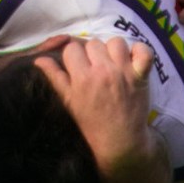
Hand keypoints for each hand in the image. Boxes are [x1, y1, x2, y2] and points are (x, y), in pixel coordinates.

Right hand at [32, 34, 156, 169]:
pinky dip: (140, 50)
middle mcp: (102, 71)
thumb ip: (55, 76)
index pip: (72, 48)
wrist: (119, 140)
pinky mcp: (141, 76)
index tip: (77, 66)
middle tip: (95, 68)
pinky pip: (144, 51)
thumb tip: (39, 59)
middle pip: (93, 43)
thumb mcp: (68, 100)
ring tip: (113, 64)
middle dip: (92, 53)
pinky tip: (133, 59)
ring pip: (115, 42)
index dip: (73, 56)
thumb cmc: (91, 121)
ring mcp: (123, 72)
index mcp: (82, 77)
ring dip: (113, 50)